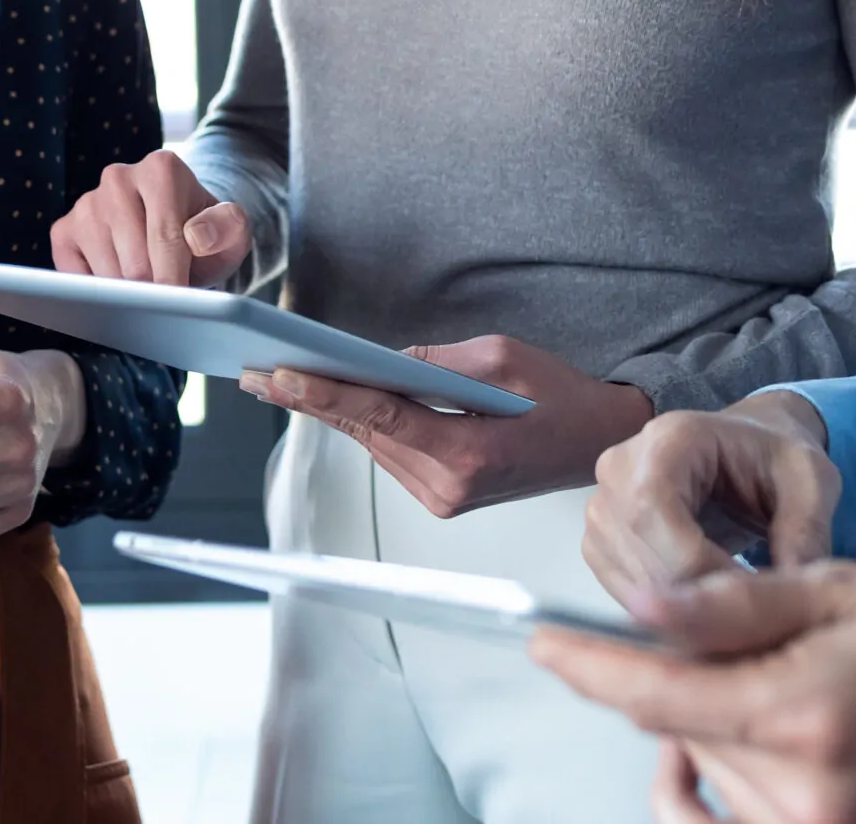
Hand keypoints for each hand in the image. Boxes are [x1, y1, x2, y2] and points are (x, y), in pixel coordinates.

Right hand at [50, 149, 249, 286]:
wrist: (177, 234)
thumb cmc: (204, 237)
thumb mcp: (231, 233)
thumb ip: (227, 230)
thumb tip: (197, 237)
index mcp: (161, 169)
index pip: (166, 237)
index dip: (176, 281)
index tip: (182, 308)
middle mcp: (118, 177)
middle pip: (135, 262)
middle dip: (154, 292)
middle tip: (169, 298)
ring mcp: (87, 203)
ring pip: (105, 274)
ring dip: (128, 295)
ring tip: (148, 285)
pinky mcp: (63, 229)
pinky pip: (75, 279)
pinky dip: (98, 294)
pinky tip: (119, 283)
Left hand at [239, 336, 654, 517]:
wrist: (598, 443)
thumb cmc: (561, 397)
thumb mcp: (503, 357)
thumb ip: (436, 361)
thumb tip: (381, 361)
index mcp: (467, 453)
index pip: (380, 417)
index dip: (326, 394)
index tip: (281, 376)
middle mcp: (449, 486)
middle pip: (366, 434)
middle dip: (312, 401)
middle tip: (257, 373)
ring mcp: (444, 498)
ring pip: (374, 446)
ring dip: (333, 413)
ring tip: (281, 382)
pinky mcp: (443, 496)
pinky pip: (392, 453)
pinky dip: (365, 426)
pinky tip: (334, 401)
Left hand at [533, 563, 855, 823]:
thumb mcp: (852, 589)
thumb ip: (743, 604)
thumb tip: (649, 603)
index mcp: (807, 715)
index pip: (658, 695)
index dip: (588, 665)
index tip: (541, 640)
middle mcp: (806, 792)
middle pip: (682, 729)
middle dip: (672, 673)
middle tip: (725, 623)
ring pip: (710, 766)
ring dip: (711, 719)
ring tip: (779, 669)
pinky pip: (733, 818)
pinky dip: (709, 781)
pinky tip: (705, 756)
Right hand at [582, 390, 838, 606]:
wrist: (747, 455)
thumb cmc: (775, 460)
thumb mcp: (811, 482)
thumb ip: (805, 534)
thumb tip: (796, 596)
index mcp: (669, 438)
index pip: (652, 511)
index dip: (696, 566)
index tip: (751, 596)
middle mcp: (619, 468)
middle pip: (639, 553)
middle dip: (699, 598)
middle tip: (755, 622)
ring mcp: (602, 508)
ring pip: (631, 584)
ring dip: (686, 613)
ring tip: (740, 617)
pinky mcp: (601, 544)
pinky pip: (625, 595)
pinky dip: (669, 615)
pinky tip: (712, 611)